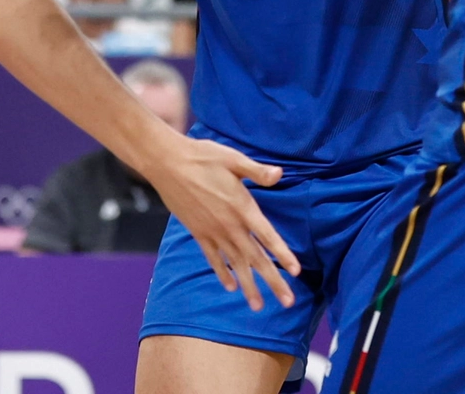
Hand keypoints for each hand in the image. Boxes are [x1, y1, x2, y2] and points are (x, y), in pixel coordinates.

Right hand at [144, 133, 300, 310]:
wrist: (168, 164)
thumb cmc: (203, 157)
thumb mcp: (233, 159)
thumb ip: (257, 171)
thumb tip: (280, 174)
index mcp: (242, 207)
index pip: (267, 236)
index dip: (283, 254)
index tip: (297, 273)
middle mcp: (230, 225)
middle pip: (255, 258)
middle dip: (273, 281)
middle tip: (288, 302)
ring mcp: (213, 232)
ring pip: (235, 264)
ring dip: (248, 285)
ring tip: (258, 306)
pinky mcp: (198, 233)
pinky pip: (212, 259)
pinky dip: (222, 273)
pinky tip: (230, 287)